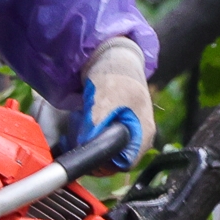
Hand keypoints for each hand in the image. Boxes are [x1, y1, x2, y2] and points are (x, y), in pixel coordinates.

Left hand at [67, 36, 151, 170]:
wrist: (112, 56)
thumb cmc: (115, 74)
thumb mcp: (104, 100)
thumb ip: (96, 126)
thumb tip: (85, 147)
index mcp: (143, 133)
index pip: (124, 163)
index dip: (103, 163)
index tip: (85, 155)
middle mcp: (139, 135)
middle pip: (115, 160)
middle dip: (94, 155)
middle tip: (76, 145)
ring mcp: (129, 131)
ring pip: (107, 151)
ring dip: (90, 146)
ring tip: (76, 134)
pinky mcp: (118, 125)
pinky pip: (103, 140)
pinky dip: (89, 137)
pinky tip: (79, 128)